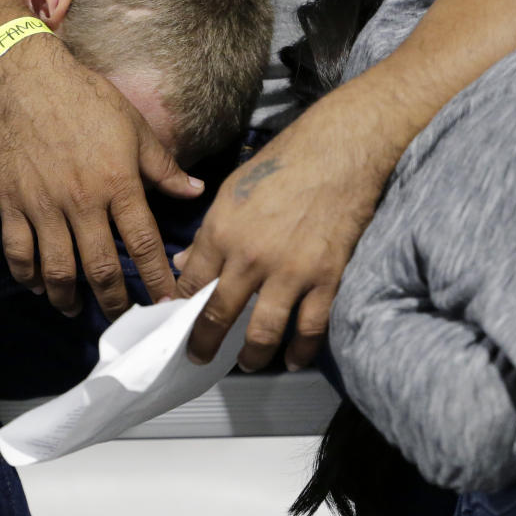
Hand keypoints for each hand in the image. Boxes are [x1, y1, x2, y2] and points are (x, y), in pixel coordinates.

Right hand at [0, 35, 203, 319]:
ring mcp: (43, 205)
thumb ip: (164, 168)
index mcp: (118, 183)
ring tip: (76, 311)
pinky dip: (28, 276)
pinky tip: (39, 286)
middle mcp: (81, 201)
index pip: (143, 244)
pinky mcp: (11, 203)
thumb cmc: (88, 99)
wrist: (28, 79)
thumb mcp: (135, 128)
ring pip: (57, 269)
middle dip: (114, 301)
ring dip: (69, 298)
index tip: (167, 304)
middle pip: (99, 268)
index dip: (156, 279)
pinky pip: (18, 252)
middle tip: (123, 318)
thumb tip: (195, 192)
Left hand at [174, 90, 399, 372]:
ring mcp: (289, 271)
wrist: (339, 151)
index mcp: (221, 232)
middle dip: (203, 343)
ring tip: (245, 363)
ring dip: (251, 355)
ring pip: (263, 332)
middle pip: (218, 315)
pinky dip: (300, 351)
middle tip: (197, 357)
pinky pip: (310, 327)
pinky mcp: (325, 278)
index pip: (191, 284)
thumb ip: (208, 233)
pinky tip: (291, 360)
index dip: (180, 309)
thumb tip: (185, 263)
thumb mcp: (232, 191)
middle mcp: (250, 257)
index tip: (176, 323)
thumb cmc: (283, 164)